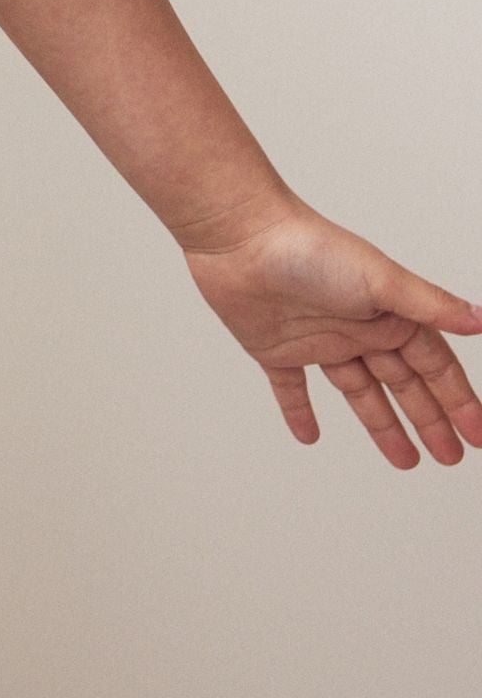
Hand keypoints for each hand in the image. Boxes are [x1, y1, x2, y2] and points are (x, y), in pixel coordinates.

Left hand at [179, 195, 481, 466]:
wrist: (240, 237)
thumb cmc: (310, 248)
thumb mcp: (381, 280)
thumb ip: (429, 304)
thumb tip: (481, 320)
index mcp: (387, 314)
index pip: (434, 366)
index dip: (458, 401)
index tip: (477, 438)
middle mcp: (357, 328)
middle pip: (402, 383)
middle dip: (429, 419)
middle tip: (449, 457)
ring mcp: (317, 340)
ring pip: (358, 391)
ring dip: (382, 424)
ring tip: (405, 459)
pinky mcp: (275, 348)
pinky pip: (291, 388)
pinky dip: (299, 411)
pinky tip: (309, 436)